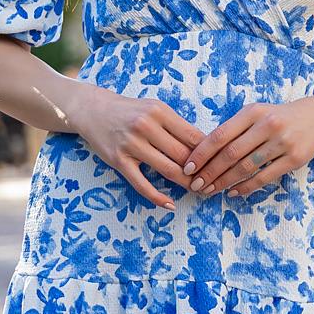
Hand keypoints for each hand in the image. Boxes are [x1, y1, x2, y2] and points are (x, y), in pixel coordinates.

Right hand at [68, 83, 204, 206]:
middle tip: (212, 182)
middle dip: (201, 172)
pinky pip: (141, 184)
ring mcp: (131, 144)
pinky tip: (170, 204)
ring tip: (197, 190)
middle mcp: (146, 126)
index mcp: (159, 111)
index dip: (209, 153)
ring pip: (167, 170)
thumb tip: (205, 146)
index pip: (192, 136)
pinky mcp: (119, 161)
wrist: (94, 110)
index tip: (219, 165)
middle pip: (183, 155)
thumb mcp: (155, 109)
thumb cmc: (130, 111)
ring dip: (185, 183)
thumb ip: (176, 125)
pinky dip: (157, 197)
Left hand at [180, 97, 313, 198]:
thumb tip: (201, 154)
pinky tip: (233, 192)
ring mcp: (282, 142)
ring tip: (210, 190)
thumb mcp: (255, 114)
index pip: (220, 135)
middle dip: (210, 172)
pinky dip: (246, 187)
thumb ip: (233, 129)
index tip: (187, 168)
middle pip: (231, 154)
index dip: (201, 154)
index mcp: (253, 112)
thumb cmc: (276, 117)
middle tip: (195, 185)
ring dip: (225, 182)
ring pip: (246, 167)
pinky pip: (265, 177)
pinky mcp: (294, 159)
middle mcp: (268, 125)